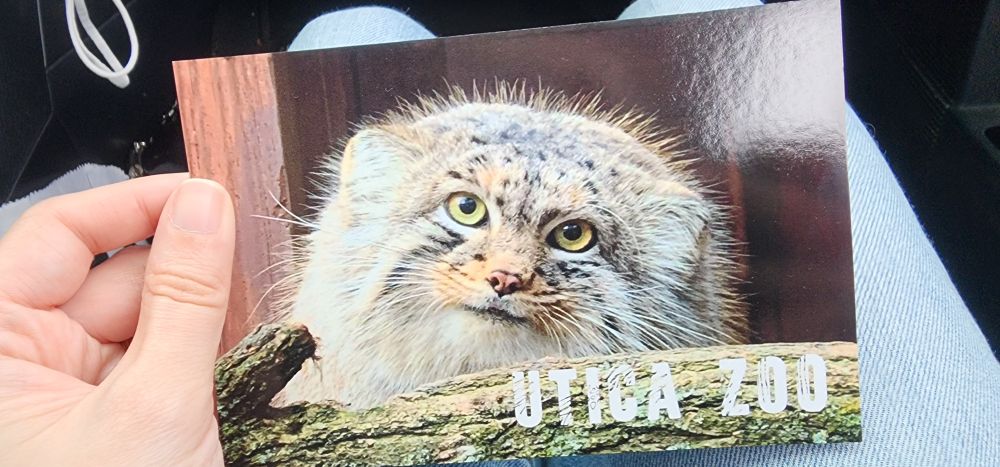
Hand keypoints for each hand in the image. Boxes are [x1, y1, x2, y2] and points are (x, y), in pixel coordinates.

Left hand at [0, 174, 234, 465]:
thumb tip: (205, 206)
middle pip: (114, 276)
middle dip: (185, 271)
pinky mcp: (117, 417)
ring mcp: (74, 392)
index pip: (60, 236)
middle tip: (254, 265)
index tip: (208, 194)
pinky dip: (204, 355)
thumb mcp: (157, 404)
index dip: (135, 205)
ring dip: (202, 318)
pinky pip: (165, 358)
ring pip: (148, 317)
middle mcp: (27, 363)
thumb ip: (185, 300)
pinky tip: (240, 360)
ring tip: (252, 329)